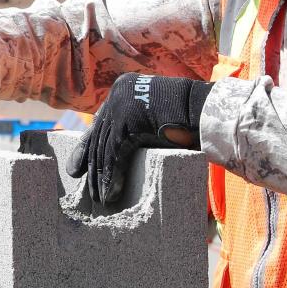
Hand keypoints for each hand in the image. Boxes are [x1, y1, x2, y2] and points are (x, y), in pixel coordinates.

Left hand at [75, 72, 210, 205]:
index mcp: (122, 89)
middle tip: (86, 189)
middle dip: (92, 166)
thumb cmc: (188, 118)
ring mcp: (122, 104)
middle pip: (99, 137)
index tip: (77, 168)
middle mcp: (118, 93)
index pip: (100, 124)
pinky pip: (114, 154)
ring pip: (104, 147)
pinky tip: (110, 194)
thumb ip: (133, 126)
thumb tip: (115, 146)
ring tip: (101, 199)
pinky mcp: (128, 120)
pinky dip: (112, 177)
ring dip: (101, 177)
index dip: (87, 148)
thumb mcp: (151, 118)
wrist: (208, 111)